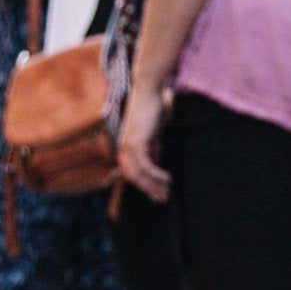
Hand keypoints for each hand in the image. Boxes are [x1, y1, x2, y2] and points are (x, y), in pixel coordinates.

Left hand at [117, 75, 172, 202]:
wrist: (150, 90)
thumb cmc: (154, 106)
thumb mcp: (154, 131)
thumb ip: (153, 146)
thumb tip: (156, 162)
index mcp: (127, 145)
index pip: (133, 171)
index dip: (144, 184)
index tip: (157, 193)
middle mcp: (124, 147)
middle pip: (134, 176)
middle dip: (149, 189)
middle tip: (162, 199)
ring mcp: (128, 145)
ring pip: (139, 174)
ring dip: (153, 185)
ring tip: (166, 192)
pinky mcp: (136, 142)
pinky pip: (145, 165)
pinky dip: (155, 174)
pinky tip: (166, 179)